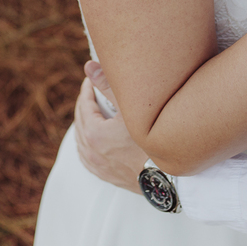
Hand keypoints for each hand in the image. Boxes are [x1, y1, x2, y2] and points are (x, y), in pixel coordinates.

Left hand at [74, 63, 147, 192]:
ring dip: (84, 124)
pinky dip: (86, 144)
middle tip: (92, 92)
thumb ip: (108, 86)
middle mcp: (92, 151)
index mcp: (94, 134)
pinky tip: (91, 140)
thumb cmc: (153, 143)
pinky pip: (86, 157)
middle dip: (85, 104)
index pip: (84, 105)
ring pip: (81, 140)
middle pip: (81, 121)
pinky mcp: (105, 175)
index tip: (92, 81)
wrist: (166, 179)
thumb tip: (89, 67)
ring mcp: (97, 165)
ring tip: (92, 112)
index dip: (88, 90)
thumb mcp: (131, 109)